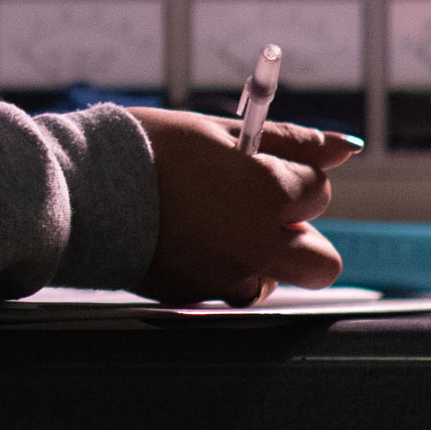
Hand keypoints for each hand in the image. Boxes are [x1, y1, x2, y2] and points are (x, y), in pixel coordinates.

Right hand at [128, 106, 353, 305]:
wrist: (83, 188)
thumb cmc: (150, 149)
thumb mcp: (222, 132)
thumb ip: (292, 143)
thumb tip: (346, 146)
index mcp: (270, 193)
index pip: (318, 191)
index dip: (292, 176)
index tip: (258, 167)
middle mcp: (258, 243)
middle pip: (321, 262)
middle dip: (300, 238)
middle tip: (260, 212)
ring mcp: (227, 277)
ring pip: (272, 279)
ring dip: (259, 257)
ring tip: (213, 223)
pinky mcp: (196, 297)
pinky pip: (227, 288)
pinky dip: (218, 268)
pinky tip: (186, 239)